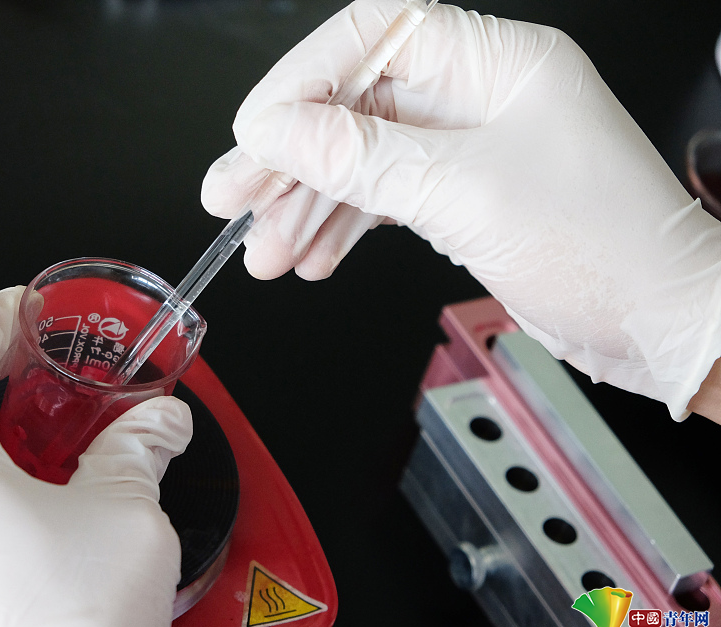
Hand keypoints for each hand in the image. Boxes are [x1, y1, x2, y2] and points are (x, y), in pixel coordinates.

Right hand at [202, 1, 720, 418]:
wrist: (661, 325)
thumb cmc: (606, 248)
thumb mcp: (465, 195)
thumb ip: (361, 160)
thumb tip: (276, 132)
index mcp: (496, 62)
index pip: (372, 36)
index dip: (301, 80)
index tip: (253, 133)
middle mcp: (479, 96)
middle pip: (355, 106)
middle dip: (288, 157)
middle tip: (231, 198)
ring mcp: (468, 148)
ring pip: (361, 161)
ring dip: (306, 206)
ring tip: (264, 251)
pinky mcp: (463, 196)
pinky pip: (383, 199)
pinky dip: (343, 229)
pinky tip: (311, 257)